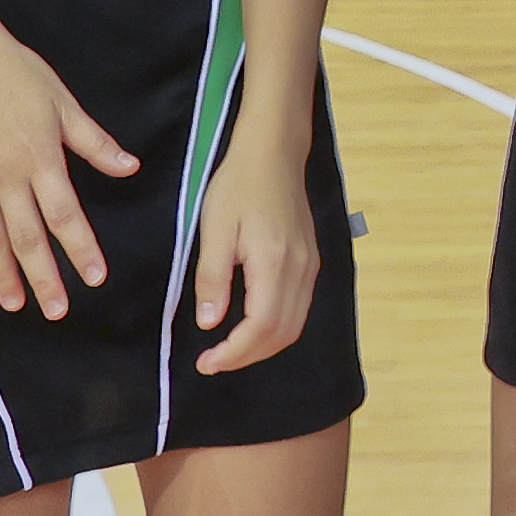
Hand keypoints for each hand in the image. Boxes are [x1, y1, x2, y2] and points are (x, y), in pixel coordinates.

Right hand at [0, 13, 138, 319]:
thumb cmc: (18, 73)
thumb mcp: (64, 103)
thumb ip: (94, 142)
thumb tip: (130, 168)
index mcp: (41, 158)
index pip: (65, 214)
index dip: (80, 248)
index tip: (94, 278)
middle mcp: (7, 176)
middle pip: (27, 237)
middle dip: (43, 277)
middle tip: (55, 311)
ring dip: (3, 274)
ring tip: (16, 304)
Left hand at [188, 126, 325, 376]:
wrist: (274, 153)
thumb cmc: (238, 186)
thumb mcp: (214, 229)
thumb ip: (212, 278)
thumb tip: (209, 323)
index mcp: (274, 262)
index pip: (261, 327)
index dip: (234, 353)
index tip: (205, 363)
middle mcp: (300, 269)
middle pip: (281, 334)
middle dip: (246, 356)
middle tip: (212, 362)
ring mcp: (309, 266)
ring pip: (294, 326)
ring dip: (262, 347)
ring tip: (229, 350)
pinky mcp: (310, 261)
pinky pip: (299, 309)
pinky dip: (276, 329)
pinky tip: (251, 326)